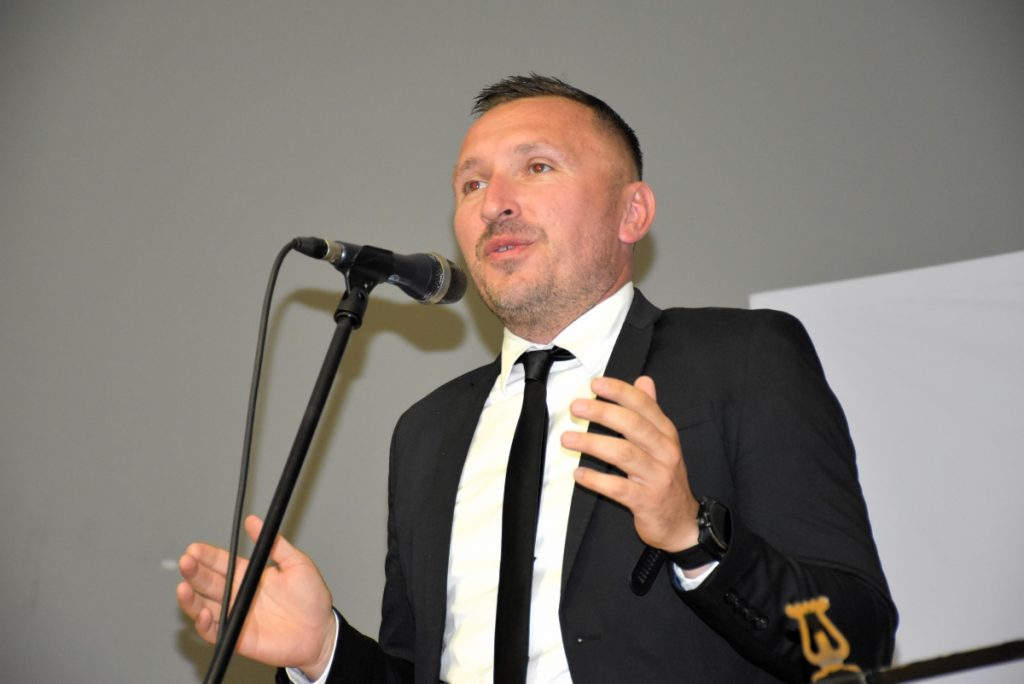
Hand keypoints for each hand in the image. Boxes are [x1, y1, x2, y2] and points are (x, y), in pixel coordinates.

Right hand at [176, 515, 336, 678]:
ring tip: (183, 587)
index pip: (221, 563)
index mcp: (249, 575)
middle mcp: (238, 594)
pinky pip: (214, 632)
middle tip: (186, 562)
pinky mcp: (237, 637)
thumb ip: (275, 544)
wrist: (321, 631)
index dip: (206, 556)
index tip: (195, 548)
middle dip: (194, 571)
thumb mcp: (297, 564)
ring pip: (204, 606)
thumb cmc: (312, 598)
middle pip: (207, 582)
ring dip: (190, 599)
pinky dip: (205, 624)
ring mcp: (236, 616)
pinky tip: (204, 613)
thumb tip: (254, 522)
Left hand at [563, 375, 699, 552]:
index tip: (595, 384)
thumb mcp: (664, 443)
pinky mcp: (647, 501)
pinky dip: (596, 480)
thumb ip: (651, 412)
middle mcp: (665, 452)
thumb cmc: (665, 478)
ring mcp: (658, 477)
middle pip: (633, 425)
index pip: (644, 406)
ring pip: (624, 454)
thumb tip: (644, 380)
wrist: (682, 523)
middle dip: (602, 412)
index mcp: (667, 434)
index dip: (620, 392)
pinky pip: (618, 488)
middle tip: (576, 407)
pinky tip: (578, 473)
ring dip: (592, 443)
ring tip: (567, 438)